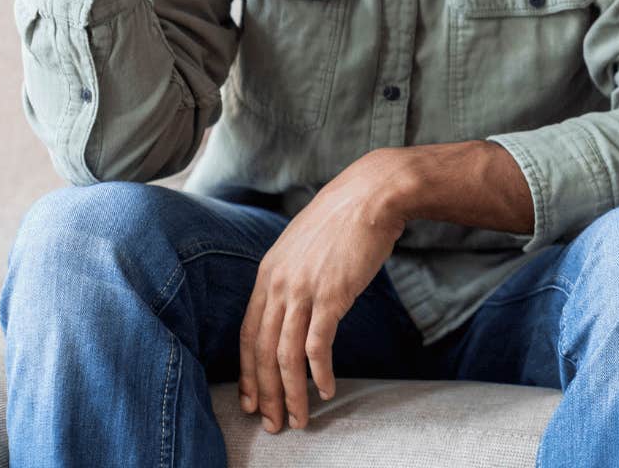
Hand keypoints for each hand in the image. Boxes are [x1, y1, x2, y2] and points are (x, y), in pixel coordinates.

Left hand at [238, 149, 407, 432]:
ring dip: (291, 392)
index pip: (247, 334)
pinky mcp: (332, 295)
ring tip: (299, 417)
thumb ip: (292, 275)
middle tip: (273, 422)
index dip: (248, 372)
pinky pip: (317, 345)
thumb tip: (294, 303)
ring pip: (285, 356)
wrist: (372, 195)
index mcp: (267, 274)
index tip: (252, 399)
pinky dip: (318, 372)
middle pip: (261, 351)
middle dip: (266, 393)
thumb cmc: (344, 218)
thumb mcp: (303, 246)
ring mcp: (303, 291)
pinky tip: (325, 388)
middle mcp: (278, 285)